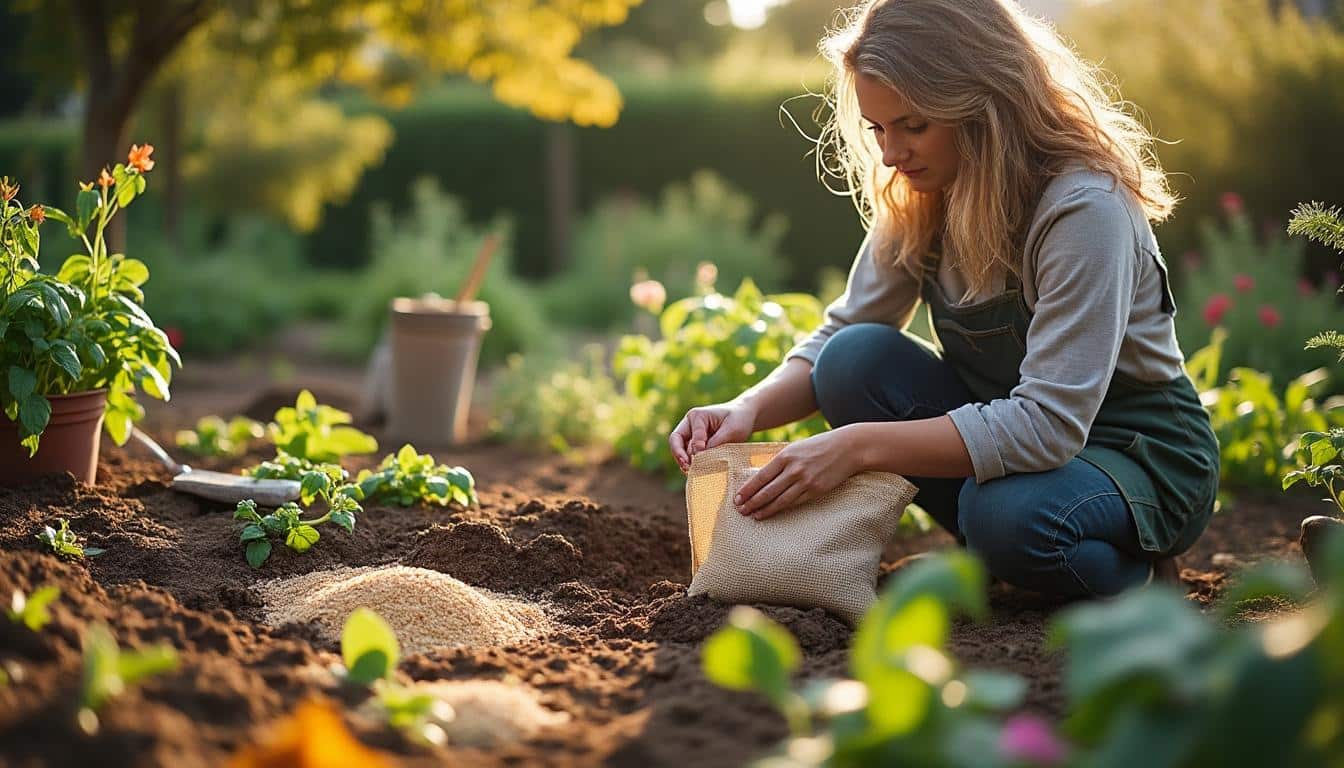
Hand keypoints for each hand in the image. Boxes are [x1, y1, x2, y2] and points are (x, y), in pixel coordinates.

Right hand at [669, 401, 757, 472]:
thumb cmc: (739, 420)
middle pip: (676, 440)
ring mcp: (691, 435)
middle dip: (679, 455)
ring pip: (680, 450)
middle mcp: (690, 424)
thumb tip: (699, 457)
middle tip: (686, 468)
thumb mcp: (731, 430)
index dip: (697, 447)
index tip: (704, 456)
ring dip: (684, 462)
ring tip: (691, 473)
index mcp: (697, 416)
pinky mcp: (696, 444)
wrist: (744, 417)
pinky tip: (695, 472)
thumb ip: (715, 442)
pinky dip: (691, 463)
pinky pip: (688, 455)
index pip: (692, 435)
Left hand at [733, 428, 863, 519]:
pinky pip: (795, 502)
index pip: (761, 476)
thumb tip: (762, 478)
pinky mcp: (816, 490)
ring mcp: (805, 481)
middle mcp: (793, 469)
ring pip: (780, 500)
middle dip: (752, 502)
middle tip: (741, 511)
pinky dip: (782, 509)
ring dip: (765, 509)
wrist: (847, 447)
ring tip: (754, 516)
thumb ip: (780, 462)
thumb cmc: (818, 447)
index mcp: (785, 456)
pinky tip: (774, 513)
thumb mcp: (796, 449)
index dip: (747, 490)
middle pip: (767, 490)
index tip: (737, 499)